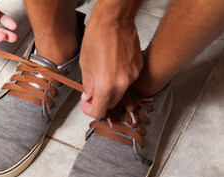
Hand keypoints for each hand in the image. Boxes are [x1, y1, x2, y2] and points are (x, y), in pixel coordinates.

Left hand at [80, 0, 142, 118]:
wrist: (115, 19)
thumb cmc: (97, 37)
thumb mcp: (85, 63)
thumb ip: (88, 84)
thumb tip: (89, 97)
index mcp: (106, 85)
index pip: (100, 110)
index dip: (91, 111)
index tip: (86, 105)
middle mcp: (122, 84)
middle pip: (112, 104)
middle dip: (101, 102)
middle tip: (92, 94)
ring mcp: (132, 76)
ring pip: (121, 92)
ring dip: (111, 90)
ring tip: (102, 76)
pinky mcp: (138, 68)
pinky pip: (128, 80)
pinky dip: (119, 80)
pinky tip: (113, 67)